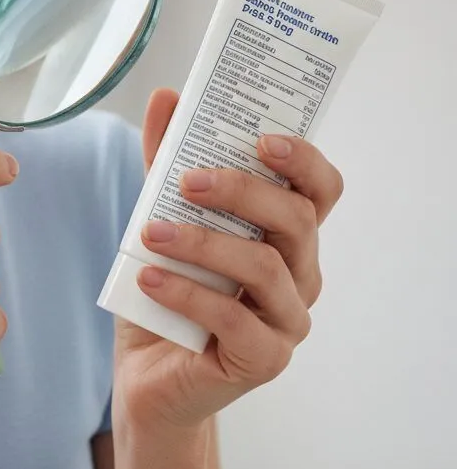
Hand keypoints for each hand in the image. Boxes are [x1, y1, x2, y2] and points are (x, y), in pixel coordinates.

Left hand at [115, 88, 343, 432]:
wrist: (148, 371)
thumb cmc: (164, 286)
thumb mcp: (160, 214)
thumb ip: (164, 159)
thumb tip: (164, 98)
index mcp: (285, 233)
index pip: (320, 190)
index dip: (304, 160)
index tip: (263, 138)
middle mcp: (299, 273)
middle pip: (296, 220)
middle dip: (242, 191)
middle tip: (188, 181)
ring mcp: (287, 320)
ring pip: (266, 268)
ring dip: (204, 243)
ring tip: (150, 234)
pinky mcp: (263, 359)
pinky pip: (236, 322)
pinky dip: (188, 294)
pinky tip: (149, 279)